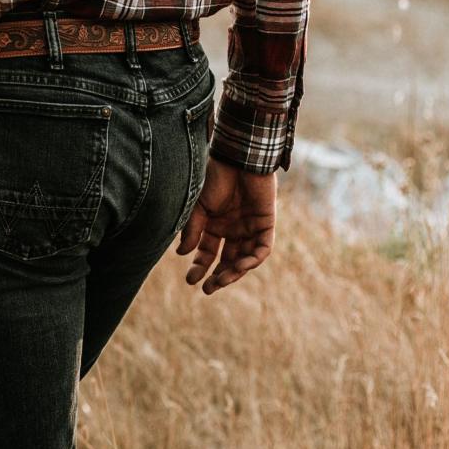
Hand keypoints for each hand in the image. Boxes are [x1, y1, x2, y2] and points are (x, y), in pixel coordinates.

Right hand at [177, 157, 276, 294]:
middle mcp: (232, 229)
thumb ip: (192, 230)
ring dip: (234, 272)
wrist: (238, 158)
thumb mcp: (198, 207)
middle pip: (227, 260)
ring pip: (244, 258)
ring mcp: (249, 228)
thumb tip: (183, 254)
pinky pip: (262, 249)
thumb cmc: (215, 177)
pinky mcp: (265, 224)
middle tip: (207, 289)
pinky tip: (239, 267)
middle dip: (218, 276)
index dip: (199, 267)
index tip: (190, 280)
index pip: (207, 252)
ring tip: (221, 282)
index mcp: (214, 224)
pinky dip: (252, 260)